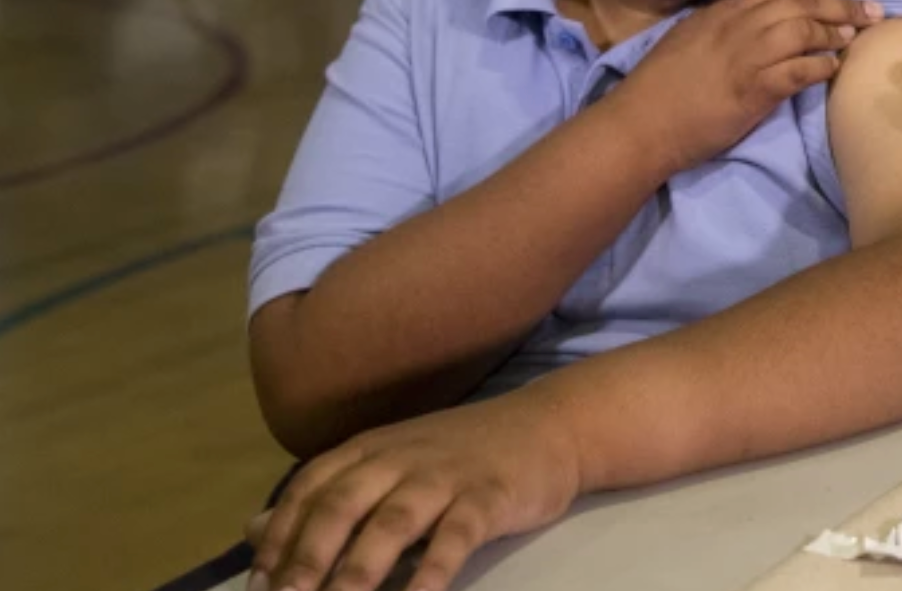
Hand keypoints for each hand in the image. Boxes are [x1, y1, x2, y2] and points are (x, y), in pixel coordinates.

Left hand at [246, 390, 581, 590]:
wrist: (547, 426)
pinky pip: (456, 537)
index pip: (310, 488)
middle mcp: (401, 458)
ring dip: (359, 569)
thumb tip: (254, 529)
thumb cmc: (460, 454)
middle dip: (306, 558)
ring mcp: (446, 476)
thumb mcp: (387, 462)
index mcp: (370, 450)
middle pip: (342, 505)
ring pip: (392, 522)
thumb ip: (324, 495)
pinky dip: (432, 571)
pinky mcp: (489, 497)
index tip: (259, 585)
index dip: (280, 537)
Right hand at [610, 0, 884, 176]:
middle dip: (840, 3)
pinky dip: (820, 65)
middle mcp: (737, 26)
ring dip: (835, 32)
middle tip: (870, 7)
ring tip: (856, 36)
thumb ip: (723, 25)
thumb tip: (756, 19)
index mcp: (721, 12)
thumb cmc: (661, 85)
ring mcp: (746, 57)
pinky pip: (798, 71)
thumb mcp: (690, 38)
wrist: (641, 123)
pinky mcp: (754, 90)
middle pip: (799, 4)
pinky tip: (834, 67)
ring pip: (803, 31)